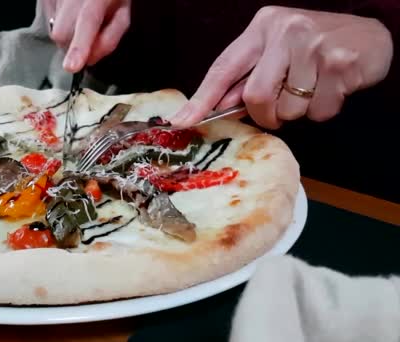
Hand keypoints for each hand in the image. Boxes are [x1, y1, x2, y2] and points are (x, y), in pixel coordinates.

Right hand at [42, 0, 130, 71]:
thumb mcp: (122, 15)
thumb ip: (110, 39)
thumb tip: (90, 60)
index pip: (87, 21)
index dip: (79, 46)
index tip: (71, 66)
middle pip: (62, 33)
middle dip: (72, 45)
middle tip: (86, 37)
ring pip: (53, 31)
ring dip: (67, 33)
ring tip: (78, 18)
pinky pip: (48, 21)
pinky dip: (59, 23)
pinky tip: (69, 12)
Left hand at [170, 6, 392, 128]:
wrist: (367, 36)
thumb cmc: (314, 47)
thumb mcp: (276, 52)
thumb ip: (248, 77)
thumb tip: (215, 108)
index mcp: (262, 28)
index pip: (223, 68)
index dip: (201, 99)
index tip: (182, 121)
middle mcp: (285, 31)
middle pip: (256, 96)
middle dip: (266, 114)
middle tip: (279, 110)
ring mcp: (314, 45)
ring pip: (288, 107)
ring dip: (298, 111)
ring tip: (312, 90)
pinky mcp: (340, 63)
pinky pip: (318, 111)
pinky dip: (323, 110)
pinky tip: (331, 89)